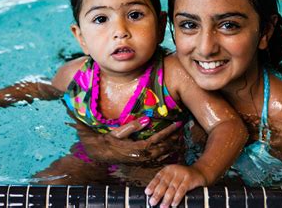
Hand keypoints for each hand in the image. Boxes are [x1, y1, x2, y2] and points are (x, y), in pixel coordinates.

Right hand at [67, 118, 181, 163]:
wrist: (99, 153)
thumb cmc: (107, 140)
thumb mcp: (118, 132)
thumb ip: (132, 127)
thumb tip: (146, 120)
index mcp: (138, 148)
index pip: (158, 138)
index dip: (169, 131)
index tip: (177, 123)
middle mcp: (142, 155)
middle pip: (163, 147)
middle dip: (173, 138)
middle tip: (182, 129)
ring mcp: (141, 160)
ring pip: (161, 154)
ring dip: (171, 145)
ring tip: (180, 137)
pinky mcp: (139, 160)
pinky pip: (156, 157)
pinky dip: (164, 152)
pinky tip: (169, 148)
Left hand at [145, 164, 206, 207]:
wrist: (200, 173)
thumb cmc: (184, 178)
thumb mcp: (173, 177)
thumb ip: (165, 184)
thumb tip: (154, 196)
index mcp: (168, 170)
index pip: (158, 177)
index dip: (152, 185)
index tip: (147, 192)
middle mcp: (174, 170)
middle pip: (164, 183)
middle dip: (158, 194)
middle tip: (153, 202)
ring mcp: (182, 174)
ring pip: (172, 187)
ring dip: (167, 198)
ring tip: (163, 206)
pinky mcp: (189, 179)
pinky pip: (182, 190)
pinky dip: (177, 198)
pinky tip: (174, 203)